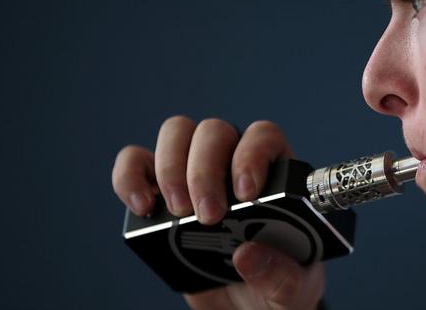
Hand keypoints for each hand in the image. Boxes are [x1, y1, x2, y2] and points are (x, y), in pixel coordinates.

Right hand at [112, 117, 324, 309]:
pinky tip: (142, 207)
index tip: (246, 194)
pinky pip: (136, 162)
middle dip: (205, 171)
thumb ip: (282, 275)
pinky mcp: (159, 190)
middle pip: (214, 132)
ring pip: (177, 133)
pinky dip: (130, 176)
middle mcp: (233, 161)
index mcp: (275, 174)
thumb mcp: (295, 289)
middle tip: (209, 217)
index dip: (252, 155)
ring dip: (171, 168)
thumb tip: (247, 253)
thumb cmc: (279, 284)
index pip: (262, 136)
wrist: (246, 305)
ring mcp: (193, 172)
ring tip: (178, 214)